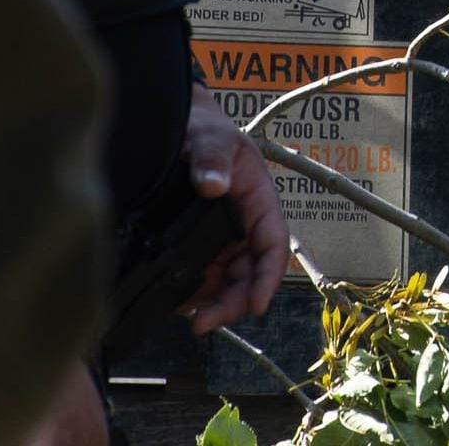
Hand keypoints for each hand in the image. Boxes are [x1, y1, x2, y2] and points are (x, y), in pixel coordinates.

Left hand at [178, 86, 289, 333]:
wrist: (175, 126)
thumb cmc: (204, 129)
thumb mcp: (211, 137)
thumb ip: (212, 158)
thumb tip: (215, 186)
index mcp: (258, 199)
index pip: (273, 244)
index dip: (268, 277)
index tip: (256, 305)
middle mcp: (242, 222)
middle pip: (249, 271)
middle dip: (234, 301)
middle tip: (205, 322)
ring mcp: (219, 235)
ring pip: (227, 280)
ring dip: (214, 303)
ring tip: (190, 318)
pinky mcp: (196, 242)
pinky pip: (202, 275)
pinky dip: (193, 293)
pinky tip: (176, 302)